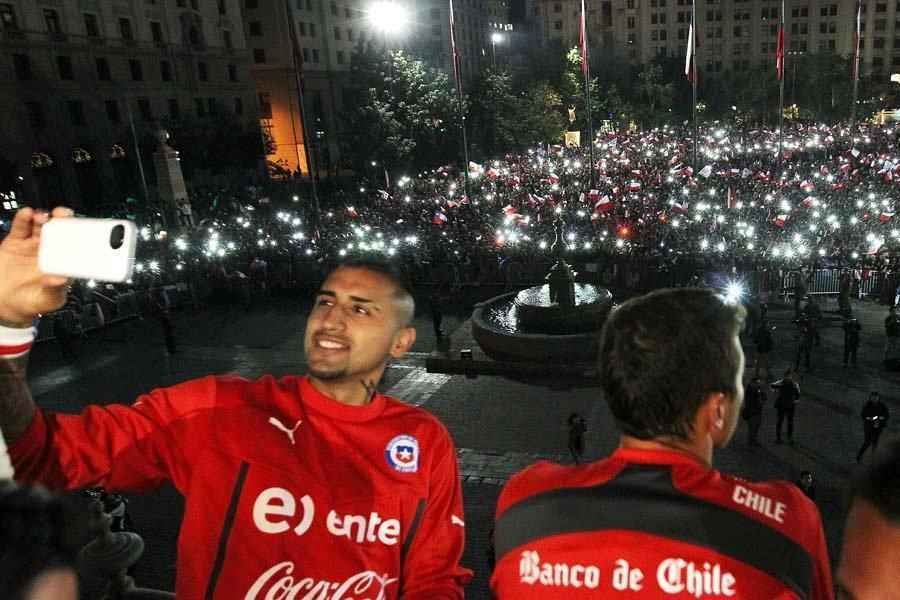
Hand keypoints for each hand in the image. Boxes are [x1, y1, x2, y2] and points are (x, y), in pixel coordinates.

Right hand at [0, 207, 72, 324]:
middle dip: (63, 220)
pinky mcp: (16, 242)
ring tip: (43, 217)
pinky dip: (24, 219)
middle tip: (63, 215)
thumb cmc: (32, 302)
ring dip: (44, 218)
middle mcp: (51, 251)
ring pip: (41, 226)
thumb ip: (54, 289)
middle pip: (60, 231)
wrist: (4, 303)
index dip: (78, 236)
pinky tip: (27, 213)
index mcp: (63, 263)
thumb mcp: (47, 300)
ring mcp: (33, 245)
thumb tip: (62, 279)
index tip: (79, 229)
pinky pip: (21, 228)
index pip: (75, 247)